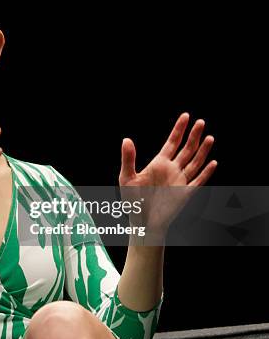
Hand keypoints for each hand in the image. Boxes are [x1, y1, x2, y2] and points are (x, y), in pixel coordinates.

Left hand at [119, 112, 217, 236]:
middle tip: (201, 121)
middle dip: (193, 135)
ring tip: (209, 137)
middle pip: (186, 149)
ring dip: (202, 151)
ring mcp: (180, 181)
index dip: (179, 129)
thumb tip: (126, 139)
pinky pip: (198, 181)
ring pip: (195, 162)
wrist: (141, 222)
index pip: (172, 142)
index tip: (185, 116)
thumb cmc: (133, 201)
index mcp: (159, 163)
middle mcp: (171, 170)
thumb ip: (128, 158)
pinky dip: (206, 173)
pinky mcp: (185, 193)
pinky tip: (213, 163)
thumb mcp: (127, 177)